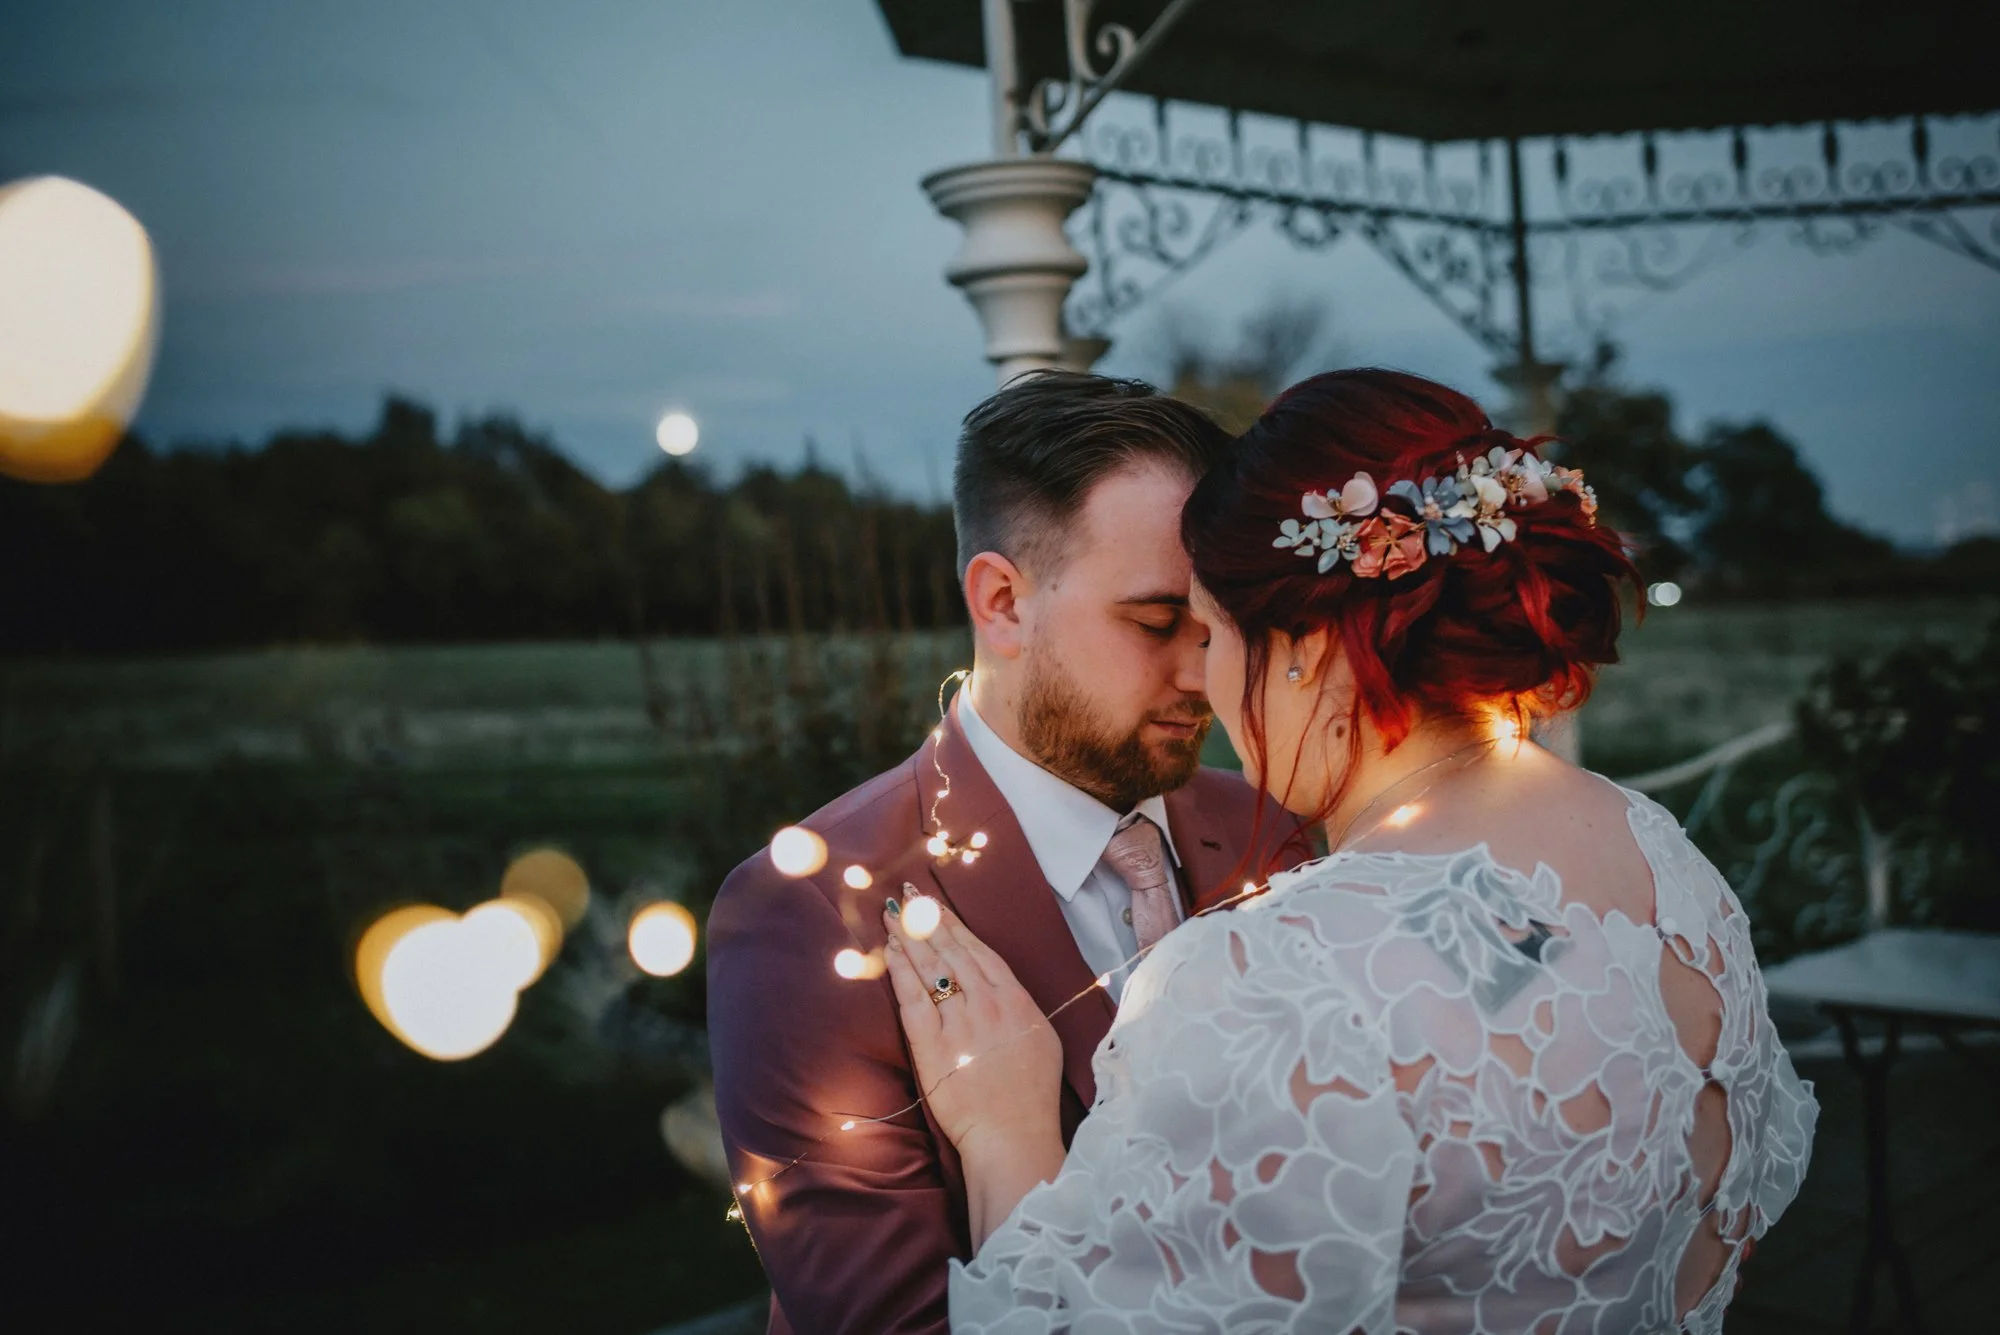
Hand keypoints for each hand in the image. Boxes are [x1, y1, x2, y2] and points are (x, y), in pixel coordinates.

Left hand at [882, 893, 1063, 1163]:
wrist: (1014, 1133)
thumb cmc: (1032, 1094)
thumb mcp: (1041, 1038)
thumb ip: (1020, 1008)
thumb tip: (1002, 987)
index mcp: (1015, 999)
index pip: (979, 950)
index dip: (955, 924)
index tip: (937, 903)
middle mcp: (987, 1002)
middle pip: (950, 950)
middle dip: (927, 918)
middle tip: (907, 894)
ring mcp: (959, 1022)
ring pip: (930, 967)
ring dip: (908, 936)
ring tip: (891, 914)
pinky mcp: (933, 1044)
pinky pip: (912, 998)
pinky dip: (900, 970)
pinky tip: (888, 951)